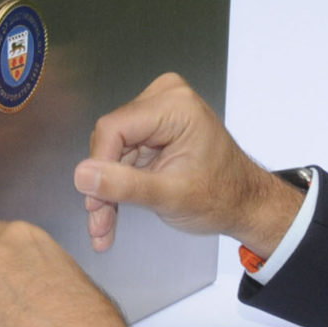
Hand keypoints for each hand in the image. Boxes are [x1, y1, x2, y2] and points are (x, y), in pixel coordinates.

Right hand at [73, 72, 304, 255]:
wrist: (244, 204)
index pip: (113, 128)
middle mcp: (164, 99)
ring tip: (104, 226)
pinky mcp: (152, 130)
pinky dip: (117, 186)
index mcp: (175, 105)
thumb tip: (83, 176)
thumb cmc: (223, 196)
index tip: (94, 202)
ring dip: (107, 191)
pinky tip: (110, 215)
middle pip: (110, 141)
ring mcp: (158, 113)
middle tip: (99, 222)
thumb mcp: (170, 196)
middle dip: (103, 185)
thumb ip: (124, 185)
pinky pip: (121, 156)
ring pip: (111, 153)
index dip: (98, 167)